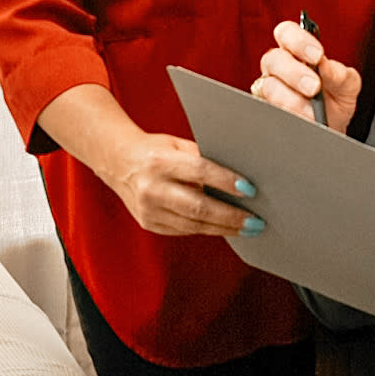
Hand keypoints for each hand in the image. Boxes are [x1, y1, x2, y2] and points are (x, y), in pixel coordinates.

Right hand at [37, 83, 263, 238]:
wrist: (118, 162)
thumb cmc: (155, 149)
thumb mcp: (177, 144)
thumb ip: (203, 157)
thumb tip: (239, 173)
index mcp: (160, 161)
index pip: (199, 172)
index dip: (226, 181)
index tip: (250, 190)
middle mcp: (152, 188)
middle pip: (198, 207)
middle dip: (231, 216)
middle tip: (256, 221)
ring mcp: (148, 210)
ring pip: (193, 225)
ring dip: (223, 228)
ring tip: (247, 228)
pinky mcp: (149, 224)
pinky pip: (183, 231)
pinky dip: (206, 229)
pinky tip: (224, 228)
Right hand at [251, 19, 360, 133]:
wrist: (332, 129)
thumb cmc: (336, 100)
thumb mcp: (347, 85)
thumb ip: (340, 74)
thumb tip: (325, 66)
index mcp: (297, 51)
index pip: (286, 32)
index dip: (298, 40)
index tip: (318, 56)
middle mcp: (279, 66)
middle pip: (273, 58)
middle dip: (295, 73)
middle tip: (315, 87)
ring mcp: (270, 88)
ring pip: (270, 87)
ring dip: (293, 100)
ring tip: (313, 112)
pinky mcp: (267, 110)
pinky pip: (269, 110)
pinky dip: (289, 116)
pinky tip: (303, 120)